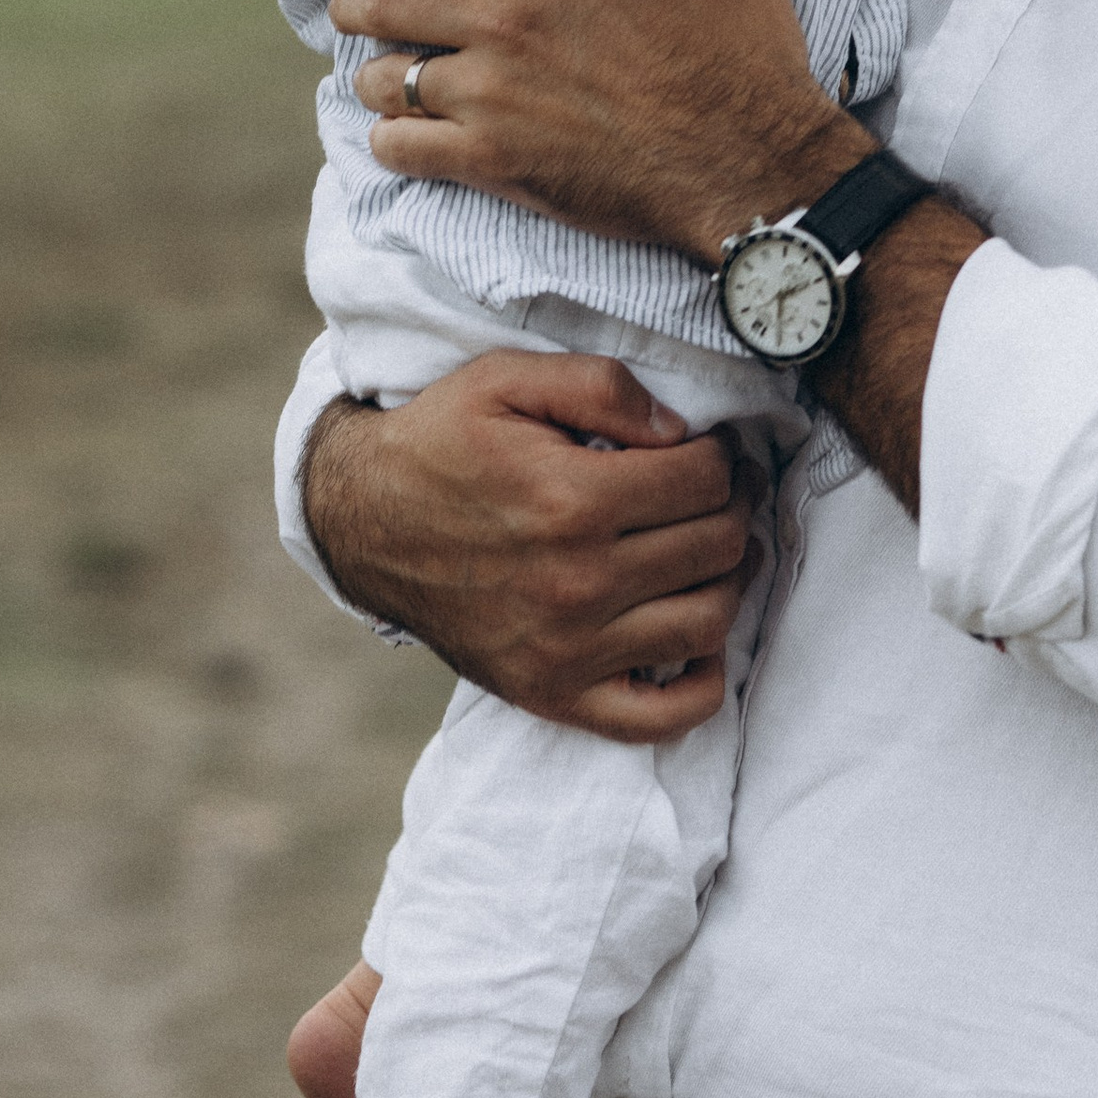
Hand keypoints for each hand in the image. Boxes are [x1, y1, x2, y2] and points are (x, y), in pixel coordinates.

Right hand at [301, 358, 758, 736]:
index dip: (722, 457)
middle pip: (716, 548)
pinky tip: (692, 636)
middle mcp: (576, 584)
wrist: (363, 525)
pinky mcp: (553, 695)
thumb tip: (682, 431)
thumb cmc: (439, 445)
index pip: (704, 482)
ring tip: (713, 549)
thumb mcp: (506, 379)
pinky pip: (661, 719)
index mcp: (571, 501)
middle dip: (735, 507)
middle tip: (723, 491)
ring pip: (708, 623)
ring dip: (730, 580)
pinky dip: (700, 686)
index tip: (711, 451)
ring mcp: (568, 651)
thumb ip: (602, 386)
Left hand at [326, 0, 855, 257]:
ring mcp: (492, 95)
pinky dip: (395, 142)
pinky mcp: (494, 162)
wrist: (751, 165)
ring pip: (379, 79)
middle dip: (354, 0)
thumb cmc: (747, 52)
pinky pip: (398, 148)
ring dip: (378, 76)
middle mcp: (505, 20)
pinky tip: (411, 138)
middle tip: (359, 4)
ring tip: (394, 78)